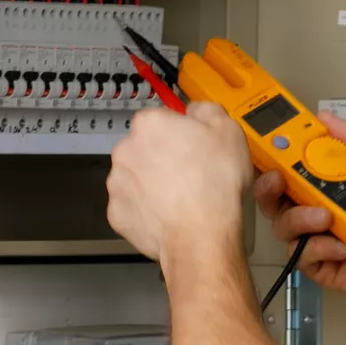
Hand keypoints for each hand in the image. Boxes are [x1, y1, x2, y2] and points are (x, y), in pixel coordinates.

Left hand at [107, 102, 253, 275]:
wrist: (200, 234)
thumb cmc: (214, 183)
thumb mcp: (229, 130)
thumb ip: (207, 110)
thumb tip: (196, 111)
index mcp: (150, 124)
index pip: (161, 118)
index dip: (181, 132)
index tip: (194, 145)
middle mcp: (126, 149)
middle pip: (145, 147)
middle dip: (164, 156)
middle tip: (192, 172)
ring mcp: (117, 183)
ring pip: (136, 177)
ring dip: (153, 183)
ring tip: (183, 197)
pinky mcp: (117, 214)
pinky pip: (133, 206)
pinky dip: (147, 209)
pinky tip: (170, 214)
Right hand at [253, 114, 345, 304]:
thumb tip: (325, 119)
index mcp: (341, 181)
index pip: (298, 165)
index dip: (279, 155)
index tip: (269, 145)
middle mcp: (328, 207)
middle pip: (279, 195)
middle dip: (270, 185)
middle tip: (277, 179)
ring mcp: (325, 237)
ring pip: (284, 225)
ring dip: (297, 217)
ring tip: (325, 217)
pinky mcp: (328, 266)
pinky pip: (303, 255)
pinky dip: (317, 247)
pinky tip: (341, 245)